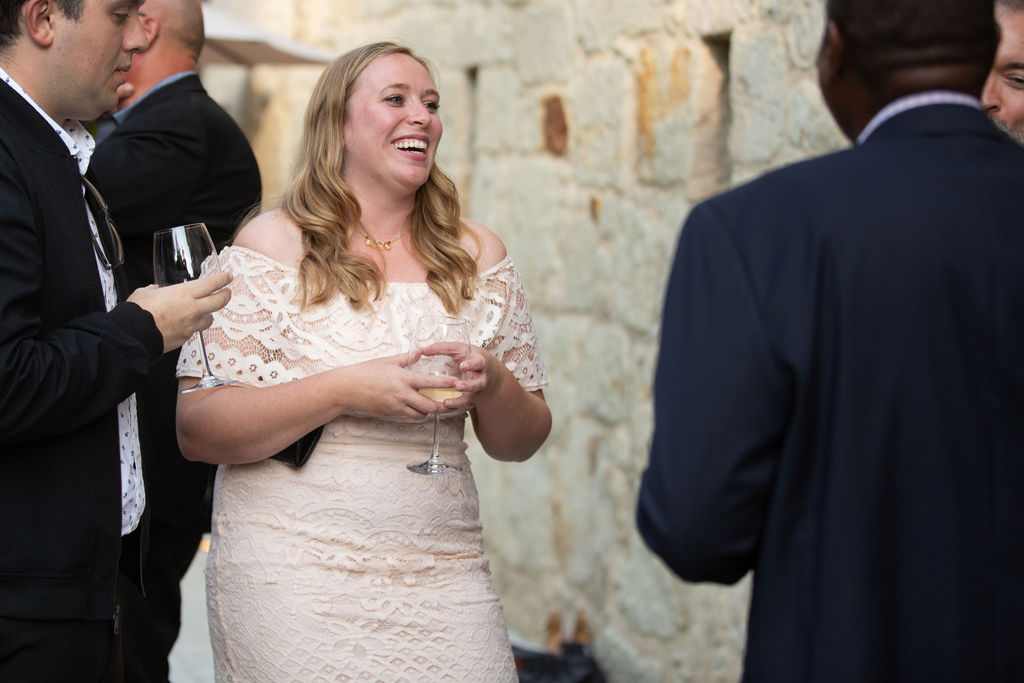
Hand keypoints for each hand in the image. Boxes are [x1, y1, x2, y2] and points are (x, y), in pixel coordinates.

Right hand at [127, 272, 231, 351]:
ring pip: (210, 319)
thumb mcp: (145, 293)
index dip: (222, 279)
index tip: (228, 277)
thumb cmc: (137, 312)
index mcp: (183, 294)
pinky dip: (193, 327)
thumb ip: (155, 290)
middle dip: (226, 295)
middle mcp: (192, 310)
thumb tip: (156, 289)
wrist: (133, 335)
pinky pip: (194, 331)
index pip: (211, 284)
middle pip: (219, 302)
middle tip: (226, 292)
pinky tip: (186, 324)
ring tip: (205, 311)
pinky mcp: (185, 338)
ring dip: (209, 314)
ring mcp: (190, 326)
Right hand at [333, 352, 456, 419]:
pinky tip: (418, 408)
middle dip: (442, 406)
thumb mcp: (387, 361)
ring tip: (435, 405)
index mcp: (403, 378)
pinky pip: (408, 416)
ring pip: (420, 414)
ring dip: (429, 411)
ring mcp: (396, 406)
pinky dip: (416, 414)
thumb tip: (421, 352)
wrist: (347, 388)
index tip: (456, 384)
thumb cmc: (366, 372)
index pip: (430, 382)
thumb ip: (407, 358)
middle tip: (451, 403)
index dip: (445, 384)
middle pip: (429, 405)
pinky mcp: (390, 414)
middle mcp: (402, 395)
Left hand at [417, 342, 498, 410]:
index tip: (462, 366)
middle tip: (458, 386)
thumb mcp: (460, 350)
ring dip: (459, 401)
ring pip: (471, 397)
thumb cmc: (470, 358)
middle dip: (469, 386)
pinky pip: (464, 404)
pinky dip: (455, 406)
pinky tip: (445, 406)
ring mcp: (477, 390)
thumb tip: (422, 350)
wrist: (490, 373)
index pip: (478, 362)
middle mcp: (481, 377)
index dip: (471, 364)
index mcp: (479, 362)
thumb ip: (442, 348)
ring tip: (446, 402)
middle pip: (478, 383)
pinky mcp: (472, 398)